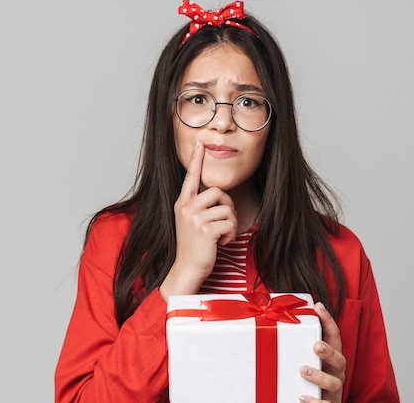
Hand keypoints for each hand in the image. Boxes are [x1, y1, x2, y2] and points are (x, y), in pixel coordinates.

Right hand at [159, 140, 236, 299]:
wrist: (186, 269)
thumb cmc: (194, 247)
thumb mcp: (191, 222)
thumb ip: (199, 206)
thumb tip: (216, 194)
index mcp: (182, 203)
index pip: (190, 177)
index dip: (196, 160)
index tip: (199, 144)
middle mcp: (186, 207)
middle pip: (218, 192)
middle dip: (227, 207)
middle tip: (223, 224)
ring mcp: (194, 218)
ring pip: (227, 208)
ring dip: (231, 224)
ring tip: (221, 236)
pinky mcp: (205, 230)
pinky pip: (230, 223)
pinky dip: (231, 235)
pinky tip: (221, 243)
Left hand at [298, 302, 345, 402]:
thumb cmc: (305, 379)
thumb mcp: (302, 360)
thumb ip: (293, 346)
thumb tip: (268, 323)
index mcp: (330, 359)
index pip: (334, 337)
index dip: (328, 321)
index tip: (318, 306)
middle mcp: (335, 373)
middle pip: (341, 360)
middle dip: (329, 351)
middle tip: (316, 345)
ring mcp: (333, 391)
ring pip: (335, 383)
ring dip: (320, 376)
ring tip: (303, 370)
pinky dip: (315, 402)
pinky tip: (302, 397)